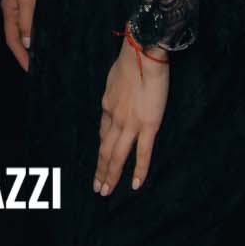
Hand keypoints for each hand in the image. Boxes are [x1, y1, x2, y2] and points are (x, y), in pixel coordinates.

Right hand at [2, 0, 45, 72]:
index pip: (12, 38)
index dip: (20, 54)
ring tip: (37, 58)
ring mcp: (18, 5)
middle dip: (23, 53)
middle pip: (14, 36)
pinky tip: (40, 39)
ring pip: (21, 30)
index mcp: (8, 10)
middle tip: (34, 68)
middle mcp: (11, 9)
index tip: (29, 69)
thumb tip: (27, 43)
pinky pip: (27, 22)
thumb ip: (27, 21)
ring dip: (28, 44)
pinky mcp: (27, 0)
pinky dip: (32, 33)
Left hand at [94, 35, 168, 194]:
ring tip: (105, 191)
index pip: (104, 132)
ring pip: (117, 156)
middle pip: (105, 149)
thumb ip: (117, 90)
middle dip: (100, 170)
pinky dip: (138, 171)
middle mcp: (114, 118)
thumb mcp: (115, 77)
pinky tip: (136, 185)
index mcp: (108, 105)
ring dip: (111, 175)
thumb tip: (118, 94)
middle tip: (97, 188)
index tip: (101, 160)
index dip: (102, 148)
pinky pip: (142, 153)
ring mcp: (130, 124)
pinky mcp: (147, 125)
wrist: (142, 53)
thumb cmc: (131, 59)